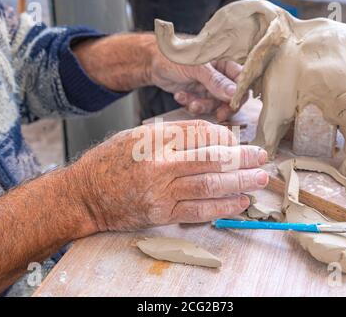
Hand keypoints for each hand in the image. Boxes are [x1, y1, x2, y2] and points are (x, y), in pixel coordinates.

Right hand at [70, 120, 267, 231]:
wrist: (84, 194)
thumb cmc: (110, 161)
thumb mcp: (137, 135)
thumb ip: (172, 135)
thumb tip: (209, 136)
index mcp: (155, 138)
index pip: (201, 133)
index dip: (225, 137)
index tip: (237, 141)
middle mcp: (160, 164)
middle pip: (212, 159)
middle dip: (242, 159)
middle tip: (261, 157)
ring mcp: (161, 192)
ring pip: (210, 185)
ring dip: (240, 182)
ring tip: (259, 179)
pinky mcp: (161, 214)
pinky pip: (199, 211)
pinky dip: (223, 206)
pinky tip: (239, 201)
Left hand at [74, 34, 243, 121]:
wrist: (151, 63)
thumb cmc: (175, 57)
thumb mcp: (197, 68)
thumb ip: (216, 81)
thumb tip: (233, 94)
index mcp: (225, 62)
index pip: (241, 80)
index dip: (239, 94)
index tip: (232, 104)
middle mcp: (220, 75)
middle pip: (231, 97)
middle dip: (222, 106)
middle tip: (218, 115)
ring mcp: (209, 86)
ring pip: (215, 104)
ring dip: (203, 106)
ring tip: (190, 102)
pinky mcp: (198, 95)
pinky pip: (201, 106)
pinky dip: (191, 104)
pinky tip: (180, 96)